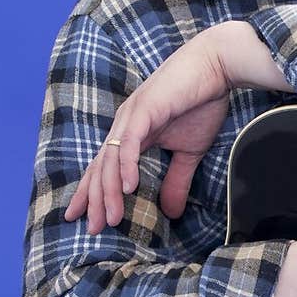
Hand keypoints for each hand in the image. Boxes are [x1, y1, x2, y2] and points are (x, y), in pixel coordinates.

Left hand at [64, 27, 230, 232]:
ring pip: (111, 159)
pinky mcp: (145, 110)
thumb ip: (177, 180)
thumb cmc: (202, 102)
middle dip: (93, 199)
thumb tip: (171, 213)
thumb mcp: (189, 151)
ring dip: (108, 190)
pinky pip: (130, 142)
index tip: (79, 218)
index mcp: (131, 133)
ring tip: (110, 217)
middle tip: (92, 228)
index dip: (90, 192)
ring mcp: (132, 116)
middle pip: (100, 167)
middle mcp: (124, 124)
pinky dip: (126, 165)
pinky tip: (128, 187)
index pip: (103, 167)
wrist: (216, 67)